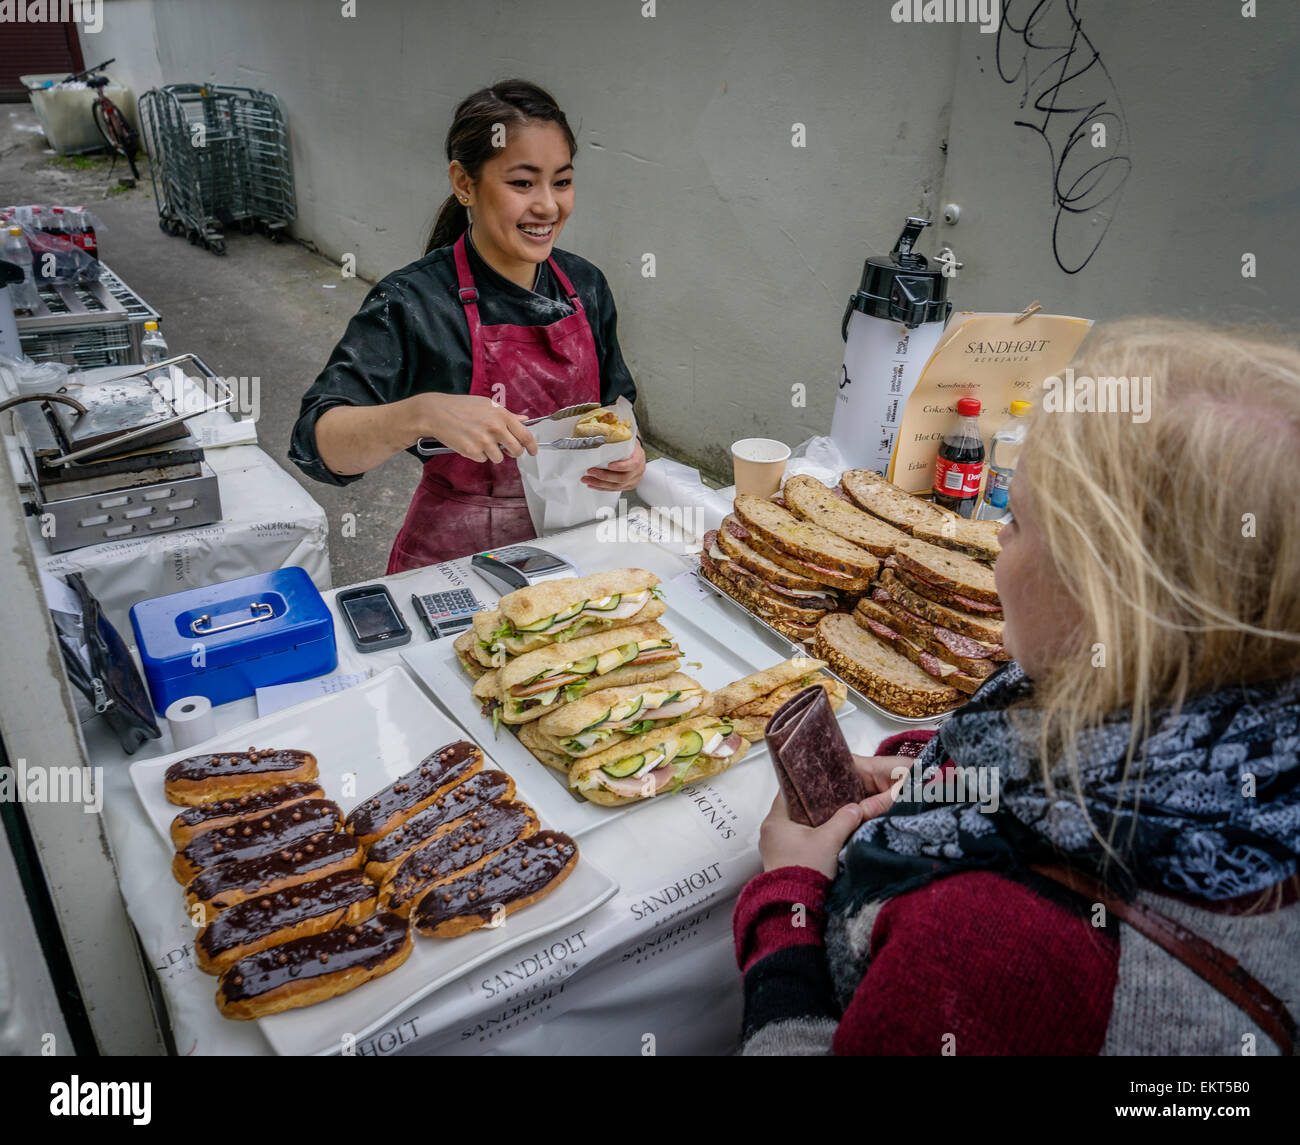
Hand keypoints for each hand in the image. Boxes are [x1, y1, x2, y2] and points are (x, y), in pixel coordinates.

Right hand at [403, 393, 537, 463]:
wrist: (436, 413)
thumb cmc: (461, 407)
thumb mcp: (486, 405)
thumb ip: (507, 415)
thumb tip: (524, 421)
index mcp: (501, 415)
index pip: (525, 435)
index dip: (533, 446)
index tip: (534, 451)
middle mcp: (495, 428)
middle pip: (516, 450)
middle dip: (513, 453)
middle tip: (507, 450)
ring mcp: (484, 441)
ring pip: (499, 458)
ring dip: (492, 453)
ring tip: (479, 440)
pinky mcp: (472, 451)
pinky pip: (483, 460)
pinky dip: (478, 455)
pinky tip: (469, 442)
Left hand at [582, 438, 645, 491]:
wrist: (637, 453)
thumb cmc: (630, 445)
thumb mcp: (628, 438)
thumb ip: (619, 433)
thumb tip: (608, 417)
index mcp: (638, 458)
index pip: (632, 464)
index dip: (621, 466)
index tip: (609, 465)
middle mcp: (637, 471)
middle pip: (622, 478)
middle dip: (604, 476)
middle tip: (590, 471)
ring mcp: (633, 480)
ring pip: (616, 486)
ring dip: (600, 483)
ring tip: (586, 479)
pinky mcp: (628, 486)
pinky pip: (614, 489)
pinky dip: (602, 488)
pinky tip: (592, 485)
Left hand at [757, 755, 910, 877]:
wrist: (794, 908)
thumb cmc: (806, 871)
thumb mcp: (829, 841)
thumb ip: (845, 820)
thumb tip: (857, 807)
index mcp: (775, 820)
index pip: (788, 791)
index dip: (806, 784)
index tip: (822, 780)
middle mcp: (770, 832)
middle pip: (793, 808)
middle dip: (813, 804)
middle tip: (833, 797)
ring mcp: (774, 848)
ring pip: (795, 826)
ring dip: (812, 823)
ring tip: (832, 816)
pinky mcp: (781, 862)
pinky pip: (795, 841)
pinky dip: (809, 838)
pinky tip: (825, 838)